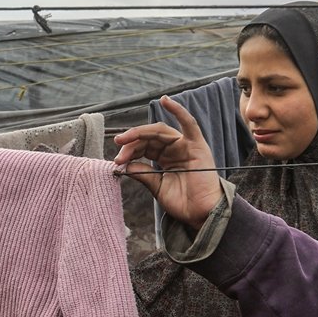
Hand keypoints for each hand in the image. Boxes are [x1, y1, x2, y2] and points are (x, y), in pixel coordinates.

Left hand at [113, 97, 222, 229]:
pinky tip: (165, 101)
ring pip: (160, 131)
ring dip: (140, 133)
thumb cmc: (182, 203)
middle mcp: (175, 149)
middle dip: (131, 143)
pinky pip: (189, 123)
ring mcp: (186, 145)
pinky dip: (178, 111)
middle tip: (118, 151)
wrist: (200, 215)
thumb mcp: (156, 186)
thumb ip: (142, 173)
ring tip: (124, 139)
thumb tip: (124, 164)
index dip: (129, 151)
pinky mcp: (196, 145)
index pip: (144, 147)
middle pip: (149, 138)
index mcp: (165, 158)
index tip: (117, 160)